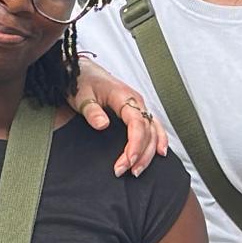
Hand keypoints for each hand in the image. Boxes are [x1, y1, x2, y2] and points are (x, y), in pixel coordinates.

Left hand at [63, 59, 169, 176]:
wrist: (82, 71)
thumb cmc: (82, 82)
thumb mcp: (82, 96)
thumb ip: (92, 111)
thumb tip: (102, 124)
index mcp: (124, 96)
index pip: (137, 124)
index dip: (135, 145)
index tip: (127, 161)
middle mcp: (136, 101)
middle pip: (148, 131)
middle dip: (141, 154)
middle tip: (128, 171)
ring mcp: (138, 106)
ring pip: (153, 131)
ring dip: (149, 152)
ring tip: (138, 170)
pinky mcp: (136, 111)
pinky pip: (153, 127)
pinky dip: (158, 140)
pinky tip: (160, 153)